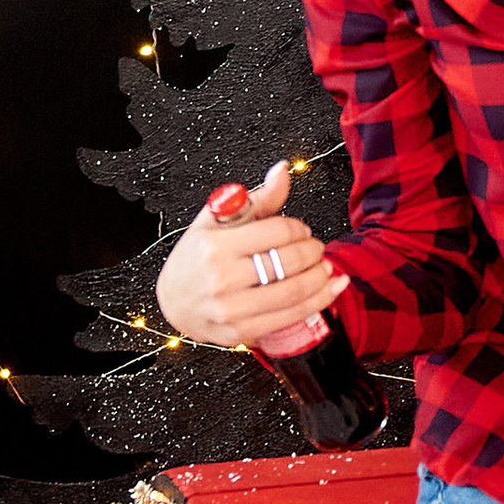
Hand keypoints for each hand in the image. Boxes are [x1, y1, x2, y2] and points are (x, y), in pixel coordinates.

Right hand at [154, 159, 348, 353]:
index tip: (301, 230)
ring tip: (325, 267)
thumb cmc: (196, 257)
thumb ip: (257, 198)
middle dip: (312, 251)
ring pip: (294, 292)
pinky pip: (289, 317)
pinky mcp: (240, 332)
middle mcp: (221, 278)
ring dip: (320, 278)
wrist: (173, 301)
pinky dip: (318, 302)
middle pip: (288, 262)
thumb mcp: (218, 220)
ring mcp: (231, 309)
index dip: (298, 228)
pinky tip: (331, 289)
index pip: (276, 232)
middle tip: (315, 248)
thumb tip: (283, 171)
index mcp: (214, 246)